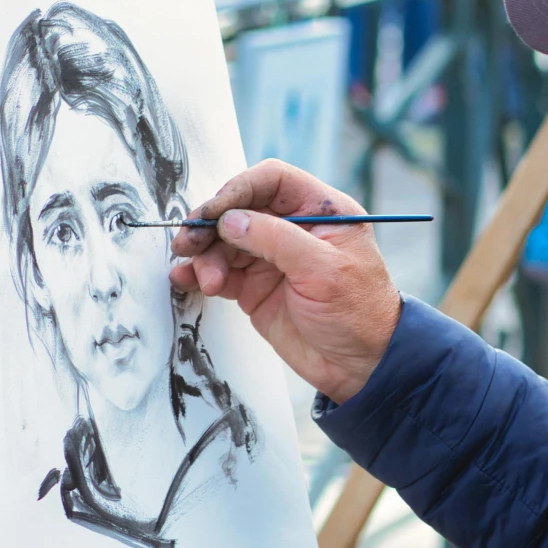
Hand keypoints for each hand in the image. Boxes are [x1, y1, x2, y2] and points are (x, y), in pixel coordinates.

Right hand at [168, 161, 400, 403]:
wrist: (361, 367)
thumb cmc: (359, 314)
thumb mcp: (323, 271)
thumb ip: (275, 240)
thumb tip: (230, 220)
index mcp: (321, 211)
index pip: (272, 181)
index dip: (239, 189)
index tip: (214, 212)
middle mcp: (294, 228)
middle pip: (240, 209)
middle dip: (211, 224)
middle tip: (189, 242)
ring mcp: (272, 258)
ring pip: (225, 241)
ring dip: (205, 255)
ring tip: (203, 279)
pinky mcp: (255, 287)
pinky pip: (221, 271)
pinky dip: (201, 273)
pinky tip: (186, 280)